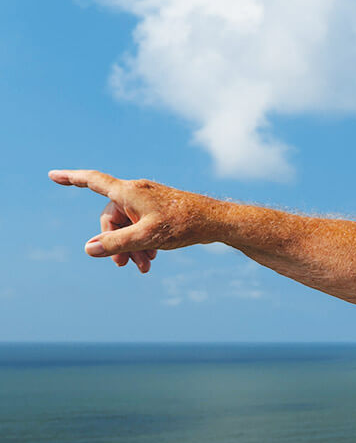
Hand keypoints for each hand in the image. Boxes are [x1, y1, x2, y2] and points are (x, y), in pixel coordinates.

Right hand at [49, 169, 213, 273]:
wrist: (217, 221)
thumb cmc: (183, 224)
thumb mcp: (146, 237)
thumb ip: (116, 244)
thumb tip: (89, 249)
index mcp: (128, 192)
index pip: (93, 181)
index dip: (71, 178)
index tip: (52, 175)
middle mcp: (136, 192)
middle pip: (111, 217)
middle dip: (116, 242)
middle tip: (125, 266)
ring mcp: (149, 200)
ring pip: (128, 224)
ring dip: (131, 246)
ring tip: (144, 267)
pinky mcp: (160, 209)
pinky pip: (141, 224)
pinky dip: (143, 241)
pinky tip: (153, 259)